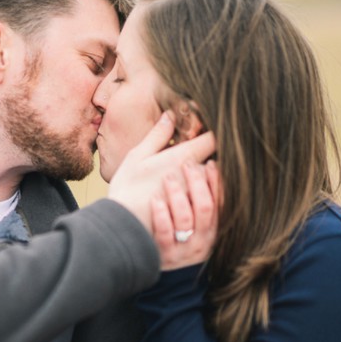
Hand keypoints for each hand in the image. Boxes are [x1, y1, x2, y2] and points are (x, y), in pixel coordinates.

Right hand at [107, 111, 216, 232]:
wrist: (125, 226)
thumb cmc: (127, 189)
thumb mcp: (136, 157)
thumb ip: (157, 136)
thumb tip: (170, 115)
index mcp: (181, 158)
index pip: (211, 140)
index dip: (212, 133)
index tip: (206, 132)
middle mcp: (195, 177)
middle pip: (214, 162)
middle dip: (209, 158)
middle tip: (199, 157)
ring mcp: (199, 197)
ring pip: (215, 182)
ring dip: (210, 178)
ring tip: (195, 179)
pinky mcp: (200, 216)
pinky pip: (215, 203)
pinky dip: (211, 196)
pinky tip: (198, 197)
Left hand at [151, 160, 221, 270]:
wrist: (171, 283)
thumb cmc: (185, 246)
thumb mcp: (203, 232)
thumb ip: (206, 208)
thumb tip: (208, 173)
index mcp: (213, 231)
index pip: (220, 203)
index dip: (216, 183)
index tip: (210, 164)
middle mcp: (202, 240)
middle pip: (204, 207)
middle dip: (197, 183)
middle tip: (187, 164)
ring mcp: (184, 248)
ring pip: (185, 218)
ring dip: (177, 195)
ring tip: (169, 177)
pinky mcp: (165, 254)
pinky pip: (164, 232)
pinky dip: (161, 214)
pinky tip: (155, 199)